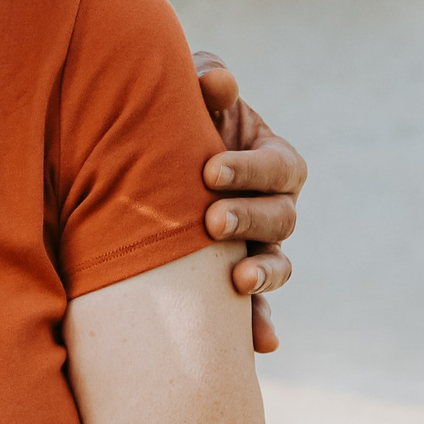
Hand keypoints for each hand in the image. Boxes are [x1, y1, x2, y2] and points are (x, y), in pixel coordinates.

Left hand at [193, 51, 306, 354]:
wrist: (140, 164)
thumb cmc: (174, 118)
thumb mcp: (188, 94)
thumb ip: (203, 81)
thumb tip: (217, 79)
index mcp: (271, 160)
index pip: (280, 166)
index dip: (250, 169)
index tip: (209, 170)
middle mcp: (273, 206)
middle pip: (282, 218)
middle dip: (249, 219)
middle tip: (211, 221)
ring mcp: (258, 247)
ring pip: (278, 264)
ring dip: (263, 272)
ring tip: (237, 278)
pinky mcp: (234, 281)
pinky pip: (255, 309)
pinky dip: (260, 325)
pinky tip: (261, 344)